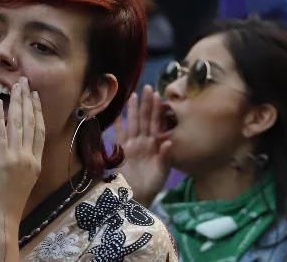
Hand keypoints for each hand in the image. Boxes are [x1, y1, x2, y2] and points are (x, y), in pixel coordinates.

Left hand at [0, 77, 44, 220]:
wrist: (0, 218)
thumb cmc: (8, 204)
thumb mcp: (22, 181)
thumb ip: (22, 163)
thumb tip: (15, 146)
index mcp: (36, 163)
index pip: (39, 131)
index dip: (37, 111)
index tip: (35, 96)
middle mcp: (29, 158)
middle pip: (30, 123)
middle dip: (27, 100)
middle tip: (25, 82)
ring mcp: (16, 158)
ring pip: (18, 124)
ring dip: (16, 103)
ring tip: (15, 86)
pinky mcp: (0, 159)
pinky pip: (1, 132)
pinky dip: (0, 116)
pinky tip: (0, 103)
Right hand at [114, 86, 171, 206]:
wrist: (135, 198)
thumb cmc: (151, 186)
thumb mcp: (162, 173)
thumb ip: (165, 157)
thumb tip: (168, 142)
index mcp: (156, 145)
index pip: (158, 123)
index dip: (158, 110)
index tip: (159, 95)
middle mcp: (145, 142)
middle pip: (146, 119)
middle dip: (147, 104)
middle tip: (148, 87)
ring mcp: (133, 145)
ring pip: (134, 123)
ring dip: (133, 110)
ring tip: (133, 95)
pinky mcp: (122, 151)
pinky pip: (119, 135)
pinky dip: (118, 125)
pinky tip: (117, 114)